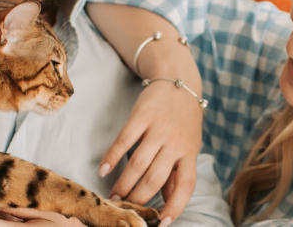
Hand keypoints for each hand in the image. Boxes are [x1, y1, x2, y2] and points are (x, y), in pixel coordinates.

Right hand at [97, 79, 202, 223]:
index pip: (186, 185)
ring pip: (139, 163)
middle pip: (155, 178)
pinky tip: (103, 170)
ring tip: (113, 197)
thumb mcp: (188, 145)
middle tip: (124, 209)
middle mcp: (175, 143)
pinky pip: (125, 140)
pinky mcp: (142, 115)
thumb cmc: (183, 119)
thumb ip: (177, 173)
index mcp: (189, 153)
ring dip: (124, 184)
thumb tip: (168, 203)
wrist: (178, 79)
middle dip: (138, 198)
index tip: (162, 223)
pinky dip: (112, 156)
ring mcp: (159, 129)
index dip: (176, 206)